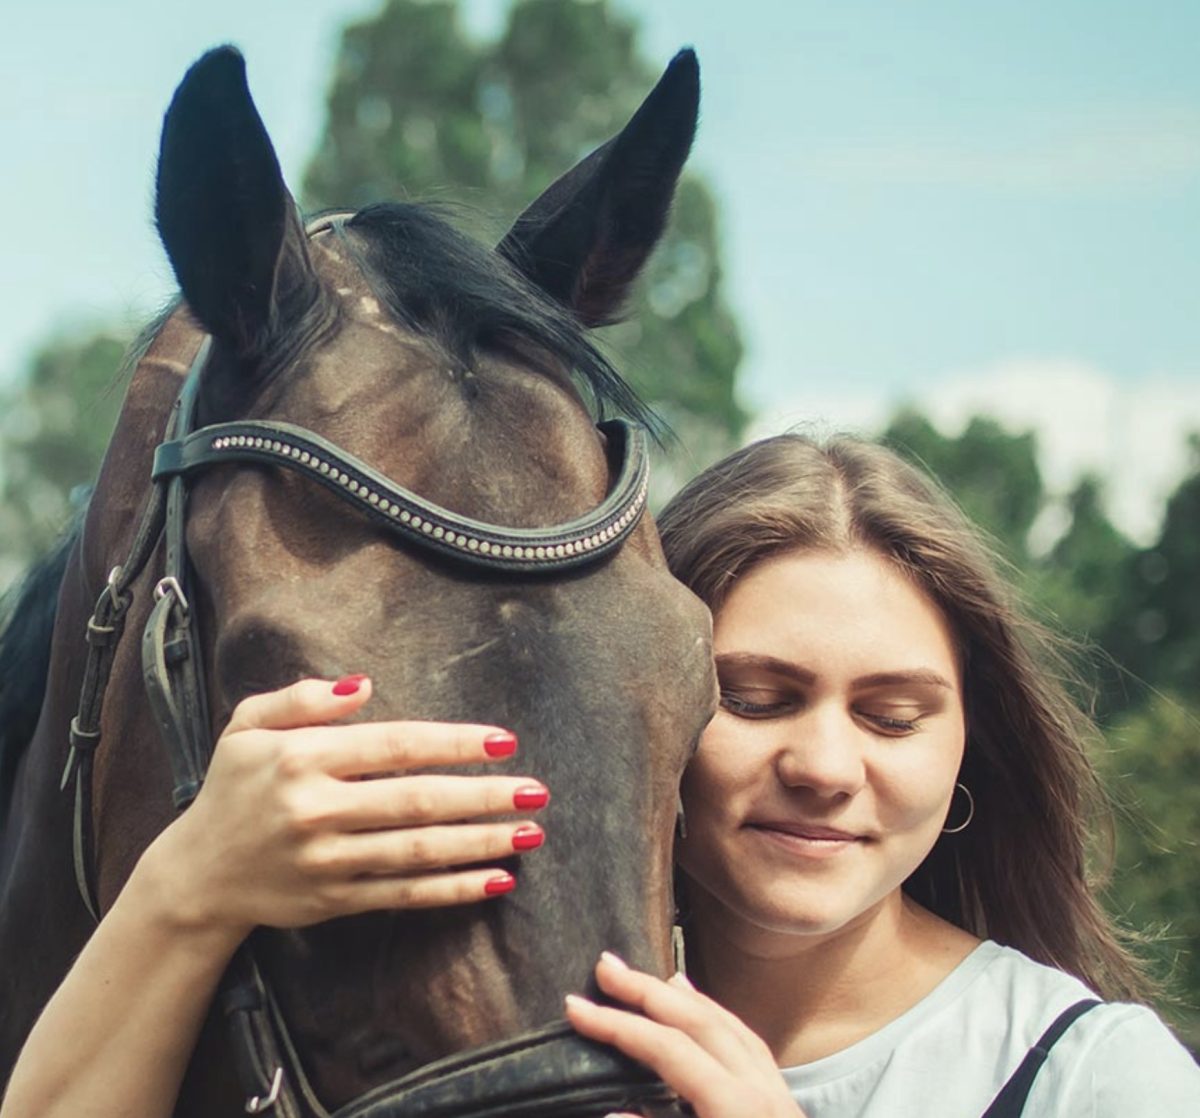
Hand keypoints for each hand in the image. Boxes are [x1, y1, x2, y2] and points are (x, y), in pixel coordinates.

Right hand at [140, 675, 546, 941]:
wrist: (197, 875)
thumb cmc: (233, 788)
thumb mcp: (248, 726)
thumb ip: (302, 698)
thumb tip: (363, 683)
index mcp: (301, 759)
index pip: (395, 746)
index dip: (453, 743)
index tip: (503, 741)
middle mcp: (317, 810)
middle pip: (417, 801)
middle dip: (484, 796)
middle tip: (536, 791)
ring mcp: (327, 861)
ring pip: (418, 850)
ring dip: (480, 842)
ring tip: (530, 832)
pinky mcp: (334, 901)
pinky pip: (404, 895)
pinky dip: (452, 888)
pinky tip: (495, 879)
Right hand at [565, 953, 806, 1117]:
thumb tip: (616, 1111)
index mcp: (737, 1113)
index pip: (668, 1051)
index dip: (618, 1027)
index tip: (574, 1008)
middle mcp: (764, 1095)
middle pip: (699, 1022)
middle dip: (648, 992)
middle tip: (604, 968)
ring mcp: (780, 1099)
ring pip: (729, 1026)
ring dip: (682, 999)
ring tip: (647, 980)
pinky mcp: (785, 1109)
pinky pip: (748, 1045)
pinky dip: (717, 1019)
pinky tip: (702, 1013)